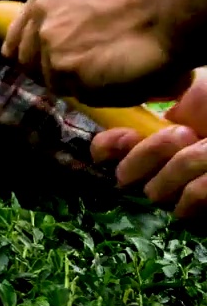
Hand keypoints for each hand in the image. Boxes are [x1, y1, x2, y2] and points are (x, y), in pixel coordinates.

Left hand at [3, 0, 194, 106]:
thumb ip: (82, 0)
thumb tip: (80, 29)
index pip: (25, 24)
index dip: (37, 46)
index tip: (52, 57)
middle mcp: (43, 7)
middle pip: (27, 57)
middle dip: (52, 70)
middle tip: (87, 73)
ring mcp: (50, 40)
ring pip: (55, 79)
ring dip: (86, 82)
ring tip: (124, 67)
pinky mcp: (65, 68)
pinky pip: (83, 95)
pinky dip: (108, 93)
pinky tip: (132, 75)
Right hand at [92, 70, 206, 218]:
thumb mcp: (196, 92)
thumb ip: (161, 102)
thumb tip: (121, 115)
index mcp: (161, 139)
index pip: (110, 151)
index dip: (108, 148)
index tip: (123, 137)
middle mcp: (166, 168)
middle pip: (126, 177)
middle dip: (152, 153)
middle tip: (183, 135)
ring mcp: (186, 193)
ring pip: (156, 190)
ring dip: (183, 165)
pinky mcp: (202, 213)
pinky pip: (185, 203)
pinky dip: (199, 187)